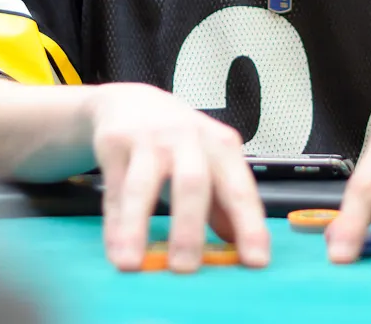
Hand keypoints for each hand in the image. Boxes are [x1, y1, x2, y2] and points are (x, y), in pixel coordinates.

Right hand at [89, 83, 269, 272]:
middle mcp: (187, 138)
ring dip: (136, 226)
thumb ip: (225, 203)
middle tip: (185, 269)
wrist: (133, 101)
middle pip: (192, 182)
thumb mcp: (210, 162)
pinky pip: (115, 188)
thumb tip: (239, 250)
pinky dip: (115, 223)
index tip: (255, 262)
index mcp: (220, 145)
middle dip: (189, 227)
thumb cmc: (180, 141)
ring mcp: (149, 138)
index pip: (239, 188)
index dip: (249, 224)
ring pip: (143, 184)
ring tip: (132, 264)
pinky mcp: (115, 142)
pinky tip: (116, 250)